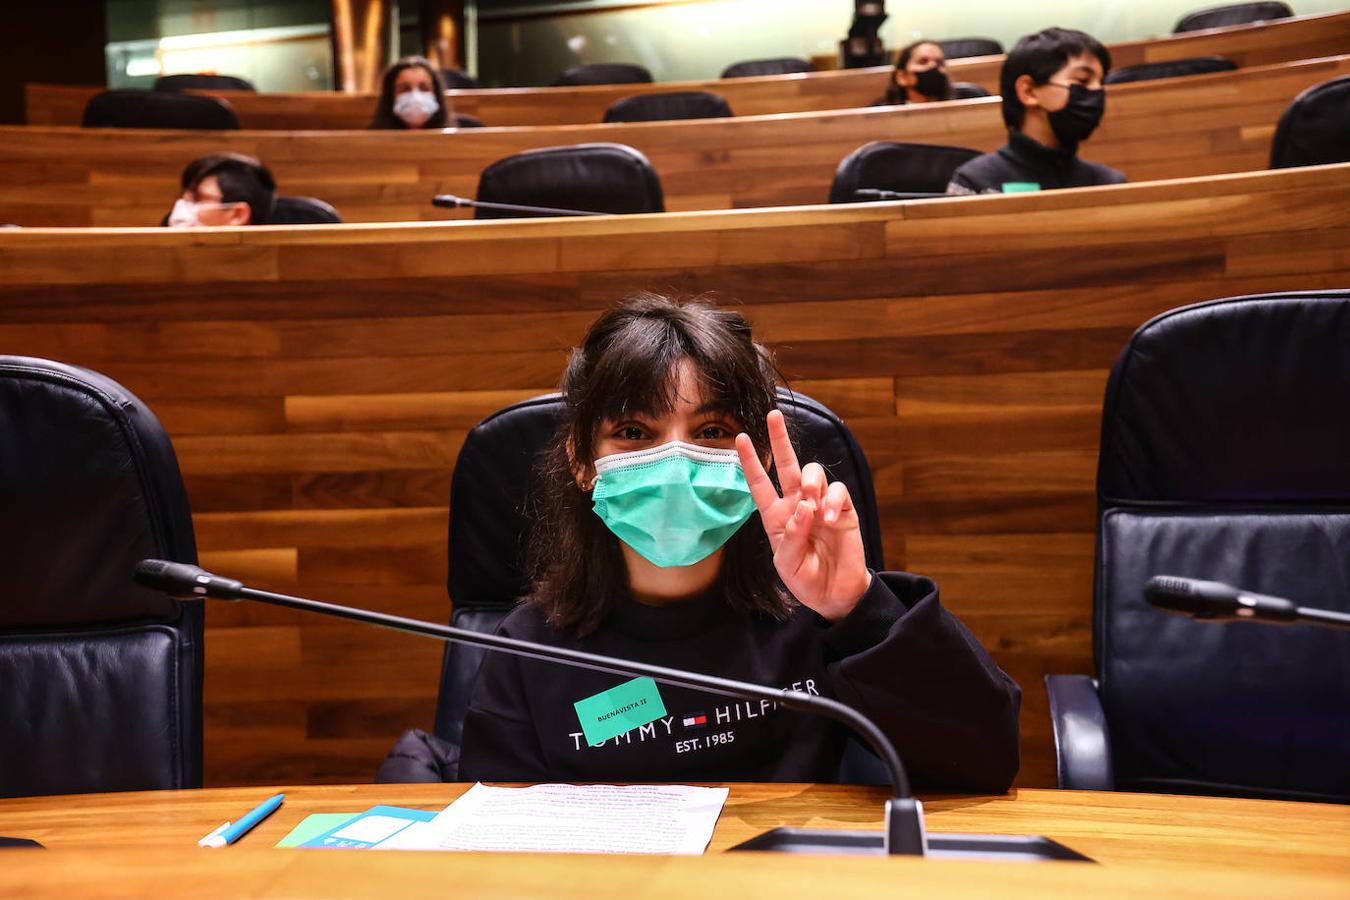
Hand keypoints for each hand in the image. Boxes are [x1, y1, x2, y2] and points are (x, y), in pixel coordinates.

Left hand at [736, 410, 871, 621]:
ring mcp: (820, 505)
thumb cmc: (806, 580)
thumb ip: (792, 536)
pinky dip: (832, 500)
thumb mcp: (788, 565)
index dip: (751, 462)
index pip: (760, 484)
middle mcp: (796, 505)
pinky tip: (829, 518)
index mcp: (776, 516)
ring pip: (814, 472)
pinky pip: (837, 490)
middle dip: (780, 439)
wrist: (836, 594)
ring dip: (812, 482)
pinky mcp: (843, 509)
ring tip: (813, 504)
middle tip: (773, 416)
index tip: (741, 438)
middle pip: (787, 464)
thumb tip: (804, 506)